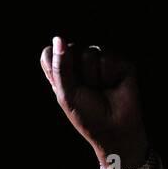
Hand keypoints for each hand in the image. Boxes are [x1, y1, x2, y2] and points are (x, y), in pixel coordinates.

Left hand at [40, 36, 148, 168]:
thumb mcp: (66, 95)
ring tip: (102, 90)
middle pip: (70, 48)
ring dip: (94, 77)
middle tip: (87, 92)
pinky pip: (107, 56)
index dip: (55, 64)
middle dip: (77, 73)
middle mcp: (81, 64)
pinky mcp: (118, 62)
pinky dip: (108, 74)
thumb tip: (58, 38)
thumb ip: (60, 67)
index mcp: (64, 73)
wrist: (116, 130)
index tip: (64, 85)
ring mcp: (100, 61)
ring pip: (90, 52)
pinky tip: (113, 85)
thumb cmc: (89, 117)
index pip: (49, 54)